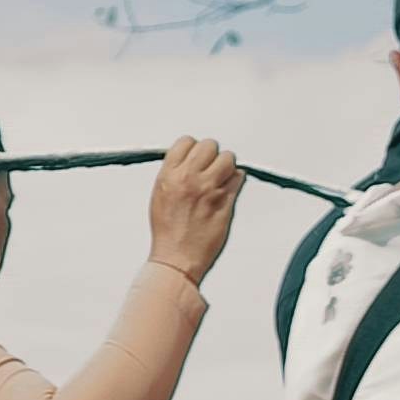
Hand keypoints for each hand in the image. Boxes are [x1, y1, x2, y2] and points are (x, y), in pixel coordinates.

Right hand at [144, 138, 244, 279]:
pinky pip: (238, 178)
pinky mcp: (226, 201)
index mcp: (169, 175)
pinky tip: (227, 190)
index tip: (196, 156)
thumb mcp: (160, 195)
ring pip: (228, 159)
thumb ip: (174, 174)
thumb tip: (188, 161)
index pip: (186, 142)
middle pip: (209, 146)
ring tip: (220, 179)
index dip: (193, 148)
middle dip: (212, 155)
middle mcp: (190, 178)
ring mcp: (210, 189)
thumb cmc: (168, 232)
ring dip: (226, 167)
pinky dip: (235, 181)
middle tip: (210, 168)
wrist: (177, 257)